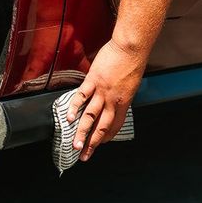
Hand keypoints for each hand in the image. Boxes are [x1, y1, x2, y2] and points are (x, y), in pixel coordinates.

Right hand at [66, 38, 145, 160]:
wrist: (131, 47)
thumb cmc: (133, 62)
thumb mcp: (131, 83)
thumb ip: (121, 94)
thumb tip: (114, 100)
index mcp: (124, 101)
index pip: (115, 125)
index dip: (106, 137)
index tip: (99, 145)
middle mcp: (113, 100)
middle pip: (101, 126)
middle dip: (92, 143)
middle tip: (84, 155)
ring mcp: (103, 91)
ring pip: (90, 116)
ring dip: (82, 132)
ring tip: (75, 145)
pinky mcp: (93, 80)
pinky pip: (82, 97)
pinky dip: (74, 108)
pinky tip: (68, 118)